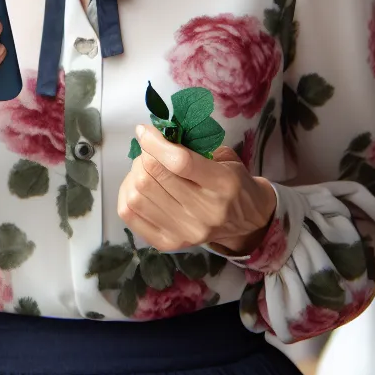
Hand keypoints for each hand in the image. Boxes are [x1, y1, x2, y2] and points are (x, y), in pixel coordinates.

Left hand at [118, 124, 276, 256]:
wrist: (248, 223)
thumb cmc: (234, 182)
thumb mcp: (224, 158)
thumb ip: (190, 147)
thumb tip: (153, 135)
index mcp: (223, 185)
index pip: (180, 162)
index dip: (155, 142)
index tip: (144, 130)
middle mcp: (204, 213)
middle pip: (152, 177)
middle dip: (144, 156)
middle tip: (149, 150)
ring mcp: (185, 233)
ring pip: (137, 195)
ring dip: (135, 174)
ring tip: (145, 168)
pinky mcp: (169, 244)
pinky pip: (129, 214)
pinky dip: (126, 193)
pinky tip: (137, 185)